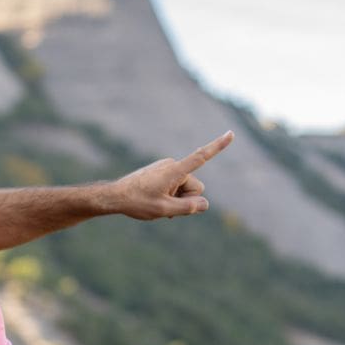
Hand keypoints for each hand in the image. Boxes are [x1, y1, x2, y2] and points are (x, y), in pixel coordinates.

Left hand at [111, 131, 233, 219]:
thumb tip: (204, 204)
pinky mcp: (161, 172)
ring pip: (185, 189)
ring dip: (176, 199)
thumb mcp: (164, 210)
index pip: (200, 157)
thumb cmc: (137, 202)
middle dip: (186, 199)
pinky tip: (154, 201)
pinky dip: (170, 196)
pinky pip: (175, 186)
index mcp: (174, 171)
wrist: (114, 196)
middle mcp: (172, 165)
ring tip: (156, 204)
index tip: (230, 133)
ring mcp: (166, 168)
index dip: (217, 147)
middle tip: (165, 208)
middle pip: (195, 187)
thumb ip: (188, 208)